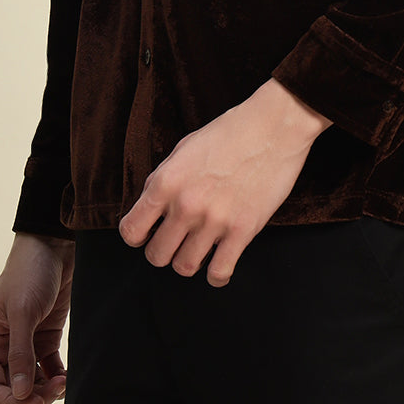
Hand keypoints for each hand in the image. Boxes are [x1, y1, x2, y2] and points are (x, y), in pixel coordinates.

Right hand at [0, 232, 74, 403]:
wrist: (54, 245)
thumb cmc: (29, 272)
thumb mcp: (22, 312)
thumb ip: (19, 353)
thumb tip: (19, 393)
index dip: (9, 399)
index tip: (30, 400)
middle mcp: (4, 344)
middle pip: (13, 386)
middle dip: (31, 395)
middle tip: (52, 393)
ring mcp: (26, 341)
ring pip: (32, 380)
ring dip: (46, 389)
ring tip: (62, 384)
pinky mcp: (46, 335)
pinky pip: (48, 367)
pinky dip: (56, 377)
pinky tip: (66, 378)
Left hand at [118, 78, 330, 287]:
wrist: (273, 128)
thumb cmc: (228, 133)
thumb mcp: (183, 148)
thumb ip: (163, 180)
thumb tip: (151, 209)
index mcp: (166, 182)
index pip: (131, 231)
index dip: (137, 236)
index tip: (146, 234)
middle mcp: (186, 205)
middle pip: (156, 256)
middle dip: (162, 251)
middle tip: (174, 241)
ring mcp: (214, 221)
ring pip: (184, 267)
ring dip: (187, 261)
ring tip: (195, 250)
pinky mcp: (242, 231)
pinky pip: (219, 273)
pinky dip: (215, 275)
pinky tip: (217, 264)